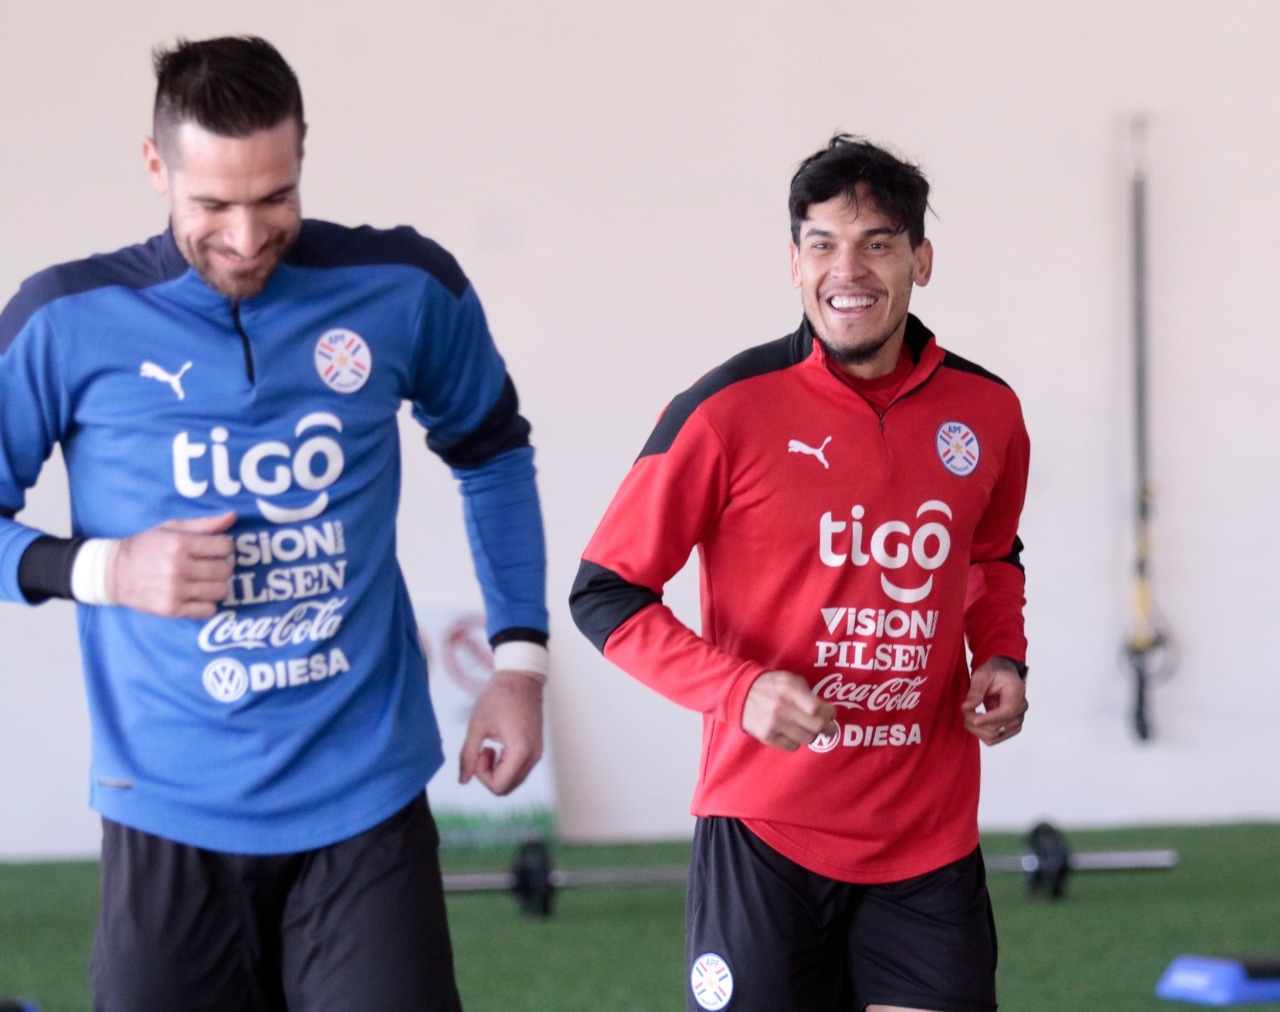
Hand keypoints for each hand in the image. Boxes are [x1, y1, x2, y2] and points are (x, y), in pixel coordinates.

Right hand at [107, 511, 235, 617]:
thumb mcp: (171, 528)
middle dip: (222, 566)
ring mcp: (176, 591)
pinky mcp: (172, 610)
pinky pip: (208, 610)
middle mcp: (179, 568)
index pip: (225, 547)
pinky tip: (197, 595)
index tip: (216, 548)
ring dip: (217, 585)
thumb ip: (204, 524)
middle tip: (211, 565)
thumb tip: (233, 516)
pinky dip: (207, 603)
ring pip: (221, 591)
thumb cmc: (145, 547)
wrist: (112, 573)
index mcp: (179, 545)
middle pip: (225, 570)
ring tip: (204, 580)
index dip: (224, 546)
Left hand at [459, 670, 544, 795]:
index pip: (499, 786)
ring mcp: (537, 753)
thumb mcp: (477, 725)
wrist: (520, 678)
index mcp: (520, 751)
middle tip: (483, 750)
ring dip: (496, 770)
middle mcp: (533, 756)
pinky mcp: (536, 749)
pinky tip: (498, 745)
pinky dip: (505, 765)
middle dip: (488, 775)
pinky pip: (519, 769)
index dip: (481, 776)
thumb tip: (462, 781)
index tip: (479, 751)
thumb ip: (468, 755)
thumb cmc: (499, 697)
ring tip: (490, 747)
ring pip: (513, 781)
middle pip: (506, 787)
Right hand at [741, 670, 836, 750]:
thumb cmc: (769, 685)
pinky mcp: (767, 736)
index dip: (830, 714)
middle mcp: (782, 708)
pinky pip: (792, 746)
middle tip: (830, 729)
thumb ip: (806, 692)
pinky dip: (796, 741)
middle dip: (829, 729)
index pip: (818, 708)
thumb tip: (825, 708)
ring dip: (813, 736)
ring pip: (807, 739)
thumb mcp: (788, 679)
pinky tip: (793, 733)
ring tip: (810, 730)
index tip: (831, 714)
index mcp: (789, 690)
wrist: (739, 694)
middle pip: (816, 726)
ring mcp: (774, 724)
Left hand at [962, 657, 1027, 745]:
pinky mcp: (1011, 728)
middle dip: (976, 723)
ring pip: (995, 736)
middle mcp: (1021, 709)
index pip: (1007, 711)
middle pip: (999, 727)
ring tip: (968, 716)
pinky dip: (982, 733)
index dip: (990, 718)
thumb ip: (976, 691)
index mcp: (1017, 692)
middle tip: (965, 710)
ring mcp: (1017, 720)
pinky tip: (976, 721)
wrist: (1002, 675)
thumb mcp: (982, 675)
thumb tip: (967, 707)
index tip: (973, 720)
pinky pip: (995, 738)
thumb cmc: (994, 673)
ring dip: (977, 730)